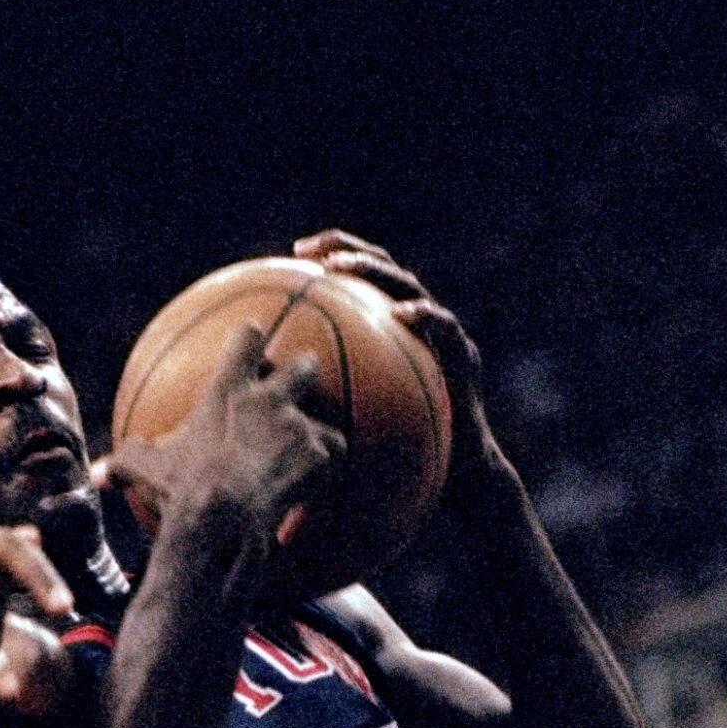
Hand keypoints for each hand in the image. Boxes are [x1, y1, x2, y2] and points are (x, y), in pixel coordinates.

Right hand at [93, 325, 344, 550]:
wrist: (223, 517)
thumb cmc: (181, 488)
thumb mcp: (146, 470)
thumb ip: (126, 464)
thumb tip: (97, 474)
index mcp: (227, 391)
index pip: (246, 341)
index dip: (251, 338)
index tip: (253, 337)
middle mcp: (268, 400)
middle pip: (302, 368)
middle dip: (305, 372)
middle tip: (303, 377)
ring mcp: (297, 426)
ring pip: (324, 420)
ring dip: (318, 437)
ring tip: (312, 455)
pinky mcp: (320, 455)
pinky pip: (334, 458)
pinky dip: (327, 473)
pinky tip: (318, 490)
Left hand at [291, 232, 494, 503]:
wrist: (455, 478)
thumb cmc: (397, 459)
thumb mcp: (346, 430)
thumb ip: (315, 408)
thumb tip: (261, 410)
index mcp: (387, 332)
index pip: (356, 283)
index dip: (329, 258)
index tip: (293, 254)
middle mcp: (414, 324)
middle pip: (380, 269)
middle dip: (346, 249)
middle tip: (311, 251)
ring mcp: (442, 336)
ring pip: (410, 286)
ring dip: (375, 271)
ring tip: (343, 268)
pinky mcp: (465, 358)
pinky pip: (446, 329)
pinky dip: (426, 316)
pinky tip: (403, 315)